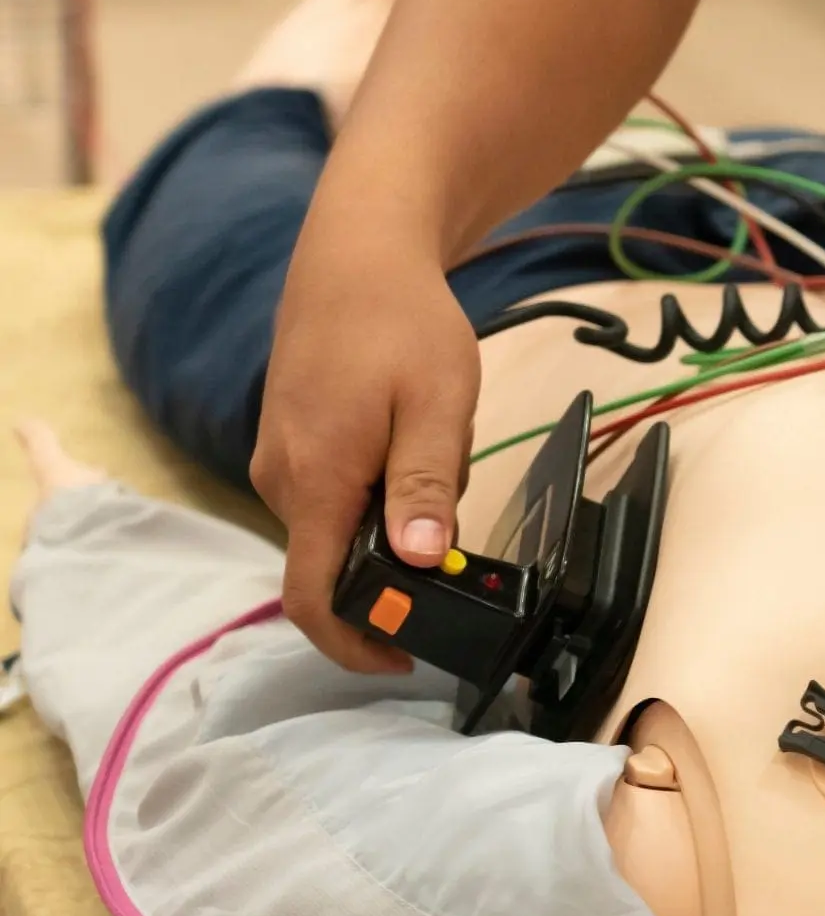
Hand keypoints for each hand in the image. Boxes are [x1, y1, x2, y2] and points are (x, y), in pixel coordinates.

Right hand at [251, 237, 479, 672]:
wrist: (355, 256)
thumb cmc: (400, 322)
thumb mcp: (437, 405)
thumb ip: (428, 486)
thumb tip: (421, 560)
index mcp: (314, 481)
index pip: (314, 598)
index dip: (355, 643)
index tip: (404, 659)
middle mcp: (282, 481)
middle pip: (339, 564)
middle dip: (402, 557)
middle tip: (453, 502)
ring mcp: (281, 462)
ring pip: (344, 526)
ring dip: (397, 514)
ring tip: (436, 446)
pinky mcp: (293, 446)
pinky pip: (338, 494)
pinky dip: (382, 486)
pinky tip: (412, 435)